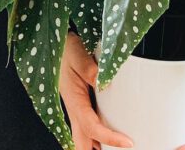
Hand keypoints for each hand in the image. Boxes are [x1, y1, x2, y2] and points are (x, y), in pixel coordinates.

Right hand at [59, 32, 132, 149]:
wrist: (57, 46)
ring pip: (84, 137)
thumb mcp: (78, 55)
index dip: (109, 138)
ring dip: (96, 146)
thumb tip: (104, 84)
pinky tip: (108, 133)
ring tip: (115, 146)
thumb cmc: (67, 49)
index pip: (92, 128)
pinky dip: (96, 136)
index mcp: (74, 101)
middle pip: (82, 143)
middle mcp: (74, 109)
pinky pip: (87, 126)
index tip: (128, 142)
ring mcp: (76, 108)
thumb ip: (90, 70)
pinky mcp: (80, 103)